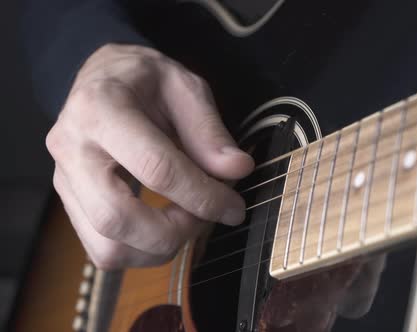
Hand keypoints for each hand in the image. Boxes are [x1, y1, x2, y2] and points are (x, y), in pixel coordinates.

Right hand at [47, 44, 253, 268]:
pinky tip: (167, 227)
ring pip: (107, 247)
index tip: (233, 206)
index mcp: (101, 108)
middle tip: (209, 217)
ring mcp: (64, 179)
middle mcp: (71, 147)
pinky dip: (143, 252)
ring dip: (160, 248)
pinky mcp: (69, 203)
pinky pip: (103, 252)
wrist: (101, 78)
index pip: (154, 168)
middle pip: (117, 218)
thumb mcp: (184, 87)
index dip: (201, 195)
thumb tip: (237, 170)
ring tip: (190, 221)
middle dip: (176, 231)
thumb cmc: (144, 80)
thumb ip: (210, 131)